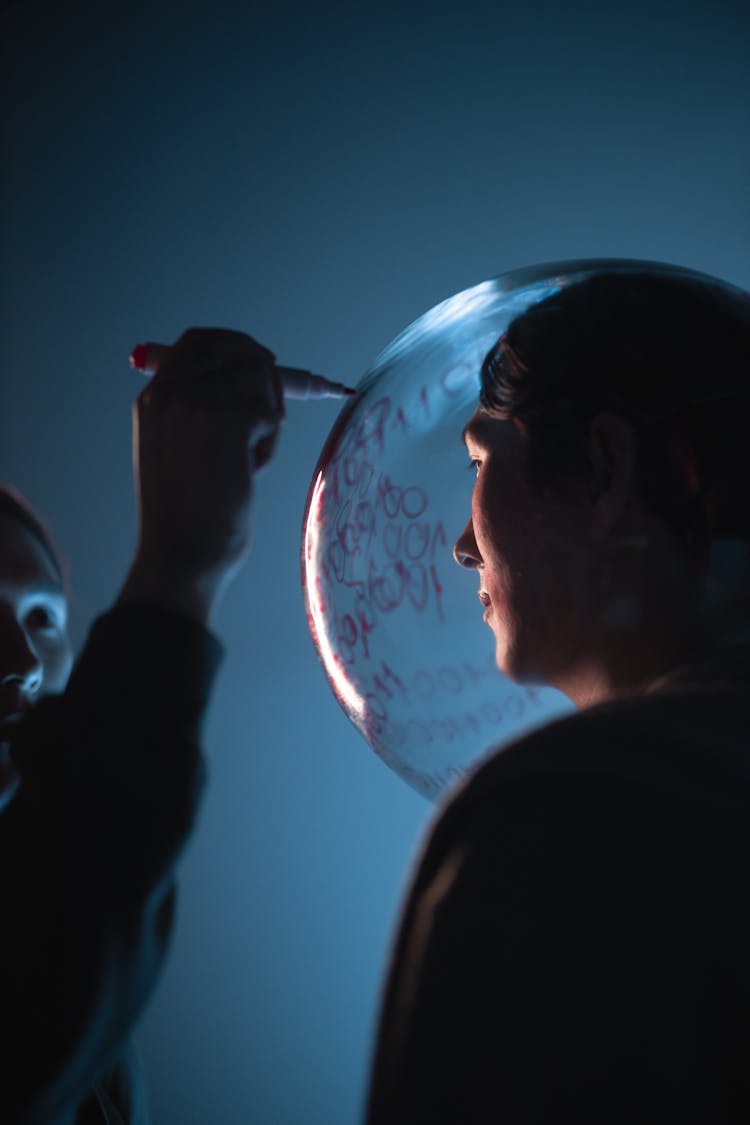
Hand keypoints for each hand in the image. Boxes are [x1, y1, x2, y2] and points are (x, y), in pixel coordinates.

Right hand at [118, 328, 283, 623]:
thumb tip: (251, 381)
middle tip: (277, 406)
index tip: (260, 360)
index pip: (197, 342)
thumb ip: (199, 412)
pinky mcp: (232, 419)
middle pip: (233, 347)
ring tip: (248, 462)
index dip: (233, 344)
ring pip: (259, 385)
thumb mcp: (177, 450)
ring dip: (265, 419)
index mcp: (154, 397)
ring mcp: (201, 401)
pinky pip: (271, 418)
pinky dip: (269, 447)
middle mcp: (173, 390)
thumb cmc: (185, 515)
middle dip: (264, 368)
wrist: (181, 554)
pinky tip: (247, 475)